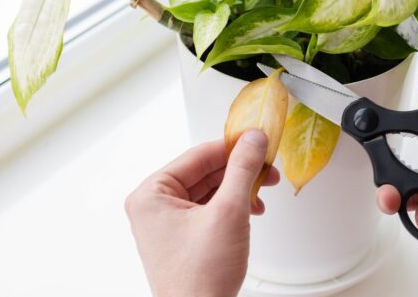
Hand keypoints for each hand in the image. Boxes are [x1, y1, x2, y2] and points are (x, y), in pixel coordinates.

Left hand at [125, 130, 277, 296]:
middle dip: (240, 170)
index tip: (257, 139)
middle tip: (267, 166)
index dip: (232, 146)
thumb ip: (243, 169)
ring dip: (239, 189)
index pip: (197, 156)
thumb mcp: (228, 212)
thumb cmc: (199, 279)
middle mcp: (154, 208)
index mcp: (151, 195)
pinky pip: (209, 210)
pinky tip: (251, 210)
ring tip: (263, 190)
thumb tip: (252, 140)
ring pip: (210, 191)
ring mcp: (168, 225)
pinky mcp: (183, 239)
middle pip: (204, 172)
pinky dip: (233, 207)